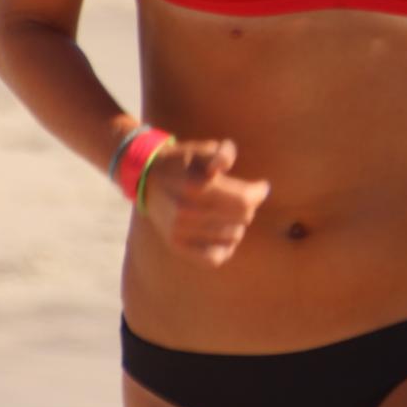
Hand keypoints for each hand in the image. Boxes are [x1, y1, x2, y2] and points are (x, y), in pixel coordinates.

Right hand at [139, 138, 270, 267]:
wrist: (146, 177)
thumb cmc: (182, 162)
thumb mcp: (202, 148)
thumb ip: (222, 152)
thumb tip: (225, 165)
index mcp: (194, 187)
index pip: (244, 200)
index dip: (259, 192)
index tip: (260, 186)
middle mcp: (185, 213)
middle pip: (242, 218)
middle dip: (249, 205)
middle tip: (242, 196)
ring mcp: (180, 233)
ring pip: (234, 236)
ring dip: (238, 223)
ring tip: (229, 212)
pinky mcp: (177, 246)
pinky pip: (215, 258)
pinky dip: (226, 246)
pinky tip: (224, 232)